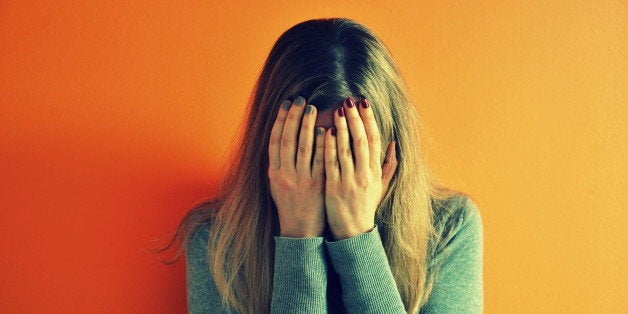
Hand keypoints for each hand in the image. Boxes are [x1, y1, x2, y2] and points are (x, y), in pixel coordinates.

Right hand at [268, 96, 326, 237]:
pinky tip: (325, 130)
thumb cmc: (289, 204)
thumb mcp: (276, 183)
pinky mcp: (316, 185)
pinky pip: (319, 161)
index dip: (280, 120)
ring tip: (312, 108)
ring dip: (307, 126)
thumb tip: (281, 136)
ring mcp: (301, 180)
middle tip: (301, 100)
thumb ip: (279, 161)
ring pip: (303, 147)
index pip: (275, 140)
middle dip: (294, 118)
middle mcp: (285, 174)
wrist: (300, 230)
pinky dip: (321, 144)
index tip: (286, 104)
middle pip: (288, 140)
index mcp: (274, 172)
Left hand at [324, 97, 397, 239]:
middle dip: (356, 119)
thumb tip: (394, 144)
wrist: (353, 232)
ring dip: (342, 128)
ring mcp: (350, 181)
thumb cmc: (365, 206)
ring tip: (338, 110)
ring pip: (347, 150)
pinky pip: (332, 164)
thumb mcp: (380, 185)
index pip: (375, 140)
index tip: (364, 103)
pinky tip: (324, 132)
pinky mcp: (335, 188)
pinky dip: (329, 147)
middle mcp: (365, 175)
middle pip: (362, 141)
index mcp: (375, 171)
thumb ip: (388, 165)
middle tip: (349, 100)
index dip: (370, 120)